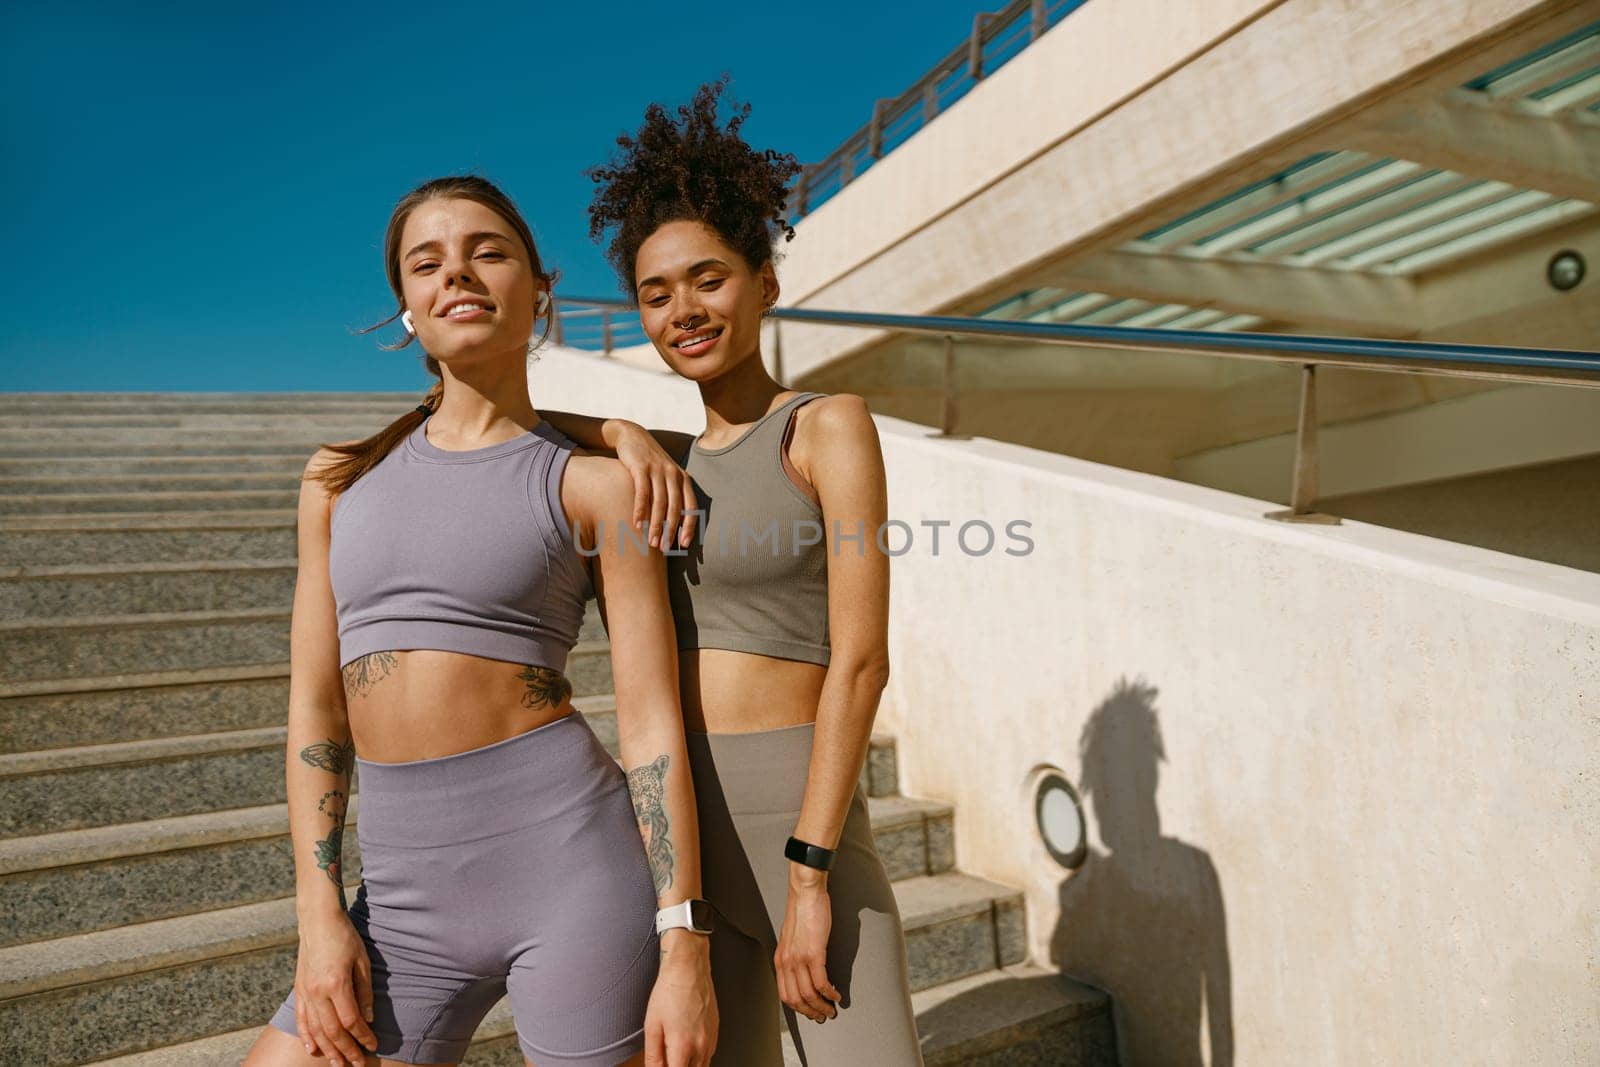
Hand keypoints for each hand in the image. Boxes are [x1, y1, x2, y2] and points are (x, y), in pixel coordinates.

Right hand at [292, 911, 377, 1065]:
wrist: (318, 921)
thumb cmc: (345, 938)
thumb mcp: (362, 962)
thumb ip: (365, 992)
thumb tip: (368, 1019)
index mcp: (336, 984)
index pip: (350, 1020)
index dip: (363, 1036)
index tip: (373, 1045)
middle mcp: (317, 992)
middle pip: (332, 1031)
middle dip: (346, 1050)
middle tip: (357, 1064)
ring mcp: (305, 992)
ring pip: (315, 1029)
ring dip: (327, 1049)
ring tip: (338, 1063)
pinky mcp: (299, 990)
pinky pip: (301, 1019)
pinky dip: (306, 1036)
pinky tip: (312, 1049)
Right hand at [611, 422, 697, 549]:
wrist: (632, 436)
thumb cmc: (650, 463)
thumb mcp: (665, 476)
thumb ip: (672, 496)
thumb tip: (676, 525)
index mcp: (683, 478)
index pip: (691, 506)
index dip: (689, 526)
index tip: (684, 544)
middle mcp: (673, 474)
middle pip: (675, 507)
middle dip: (670, 530)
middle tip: (664, 548)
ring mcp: (657, 470)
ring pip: (659, 502)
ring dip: (656, 525)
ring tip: (651, 542)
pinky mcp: (641, 467)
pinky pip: (642, 492)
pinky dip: (640, 509)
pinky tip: (637, 523)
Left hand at [644, 930, 716, 1065]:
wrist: (688, 967)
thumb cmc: (670, 990)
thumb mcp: (652, 1025)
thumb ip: (653, 1055)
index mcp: (683, 1045)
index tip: (664, 1065)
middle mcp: (701, 1044)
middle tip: (669, 1059)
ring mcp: (712, 1037)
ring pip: (704, 1066)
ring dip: (690, 1066)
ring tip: (676, 1054)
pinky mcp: (716, 1030)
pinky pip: (710, 1053)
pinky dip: (699, 1057)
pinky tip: (688, 1047)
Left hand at [775, 868, 840, 1023]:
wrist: (805, 892)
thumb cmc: (802, 911)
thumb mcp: (792, 938)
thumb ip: (794, 955)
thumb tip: (804, 970)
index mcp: (780, 960)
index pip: (785, 994)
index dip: (799, 1008)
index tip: (811, 1012)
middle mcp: (786, 962)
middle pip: (796, 999)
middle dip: (811, 1012)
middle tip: (824, 1016)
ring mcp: (799, 959)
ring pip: (809, 994)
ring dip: (822, 1006)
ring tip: (833, 1009)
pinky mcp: (813, 953)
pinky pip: (821, 982)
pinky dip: (830, 993)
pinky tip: (837, 995)